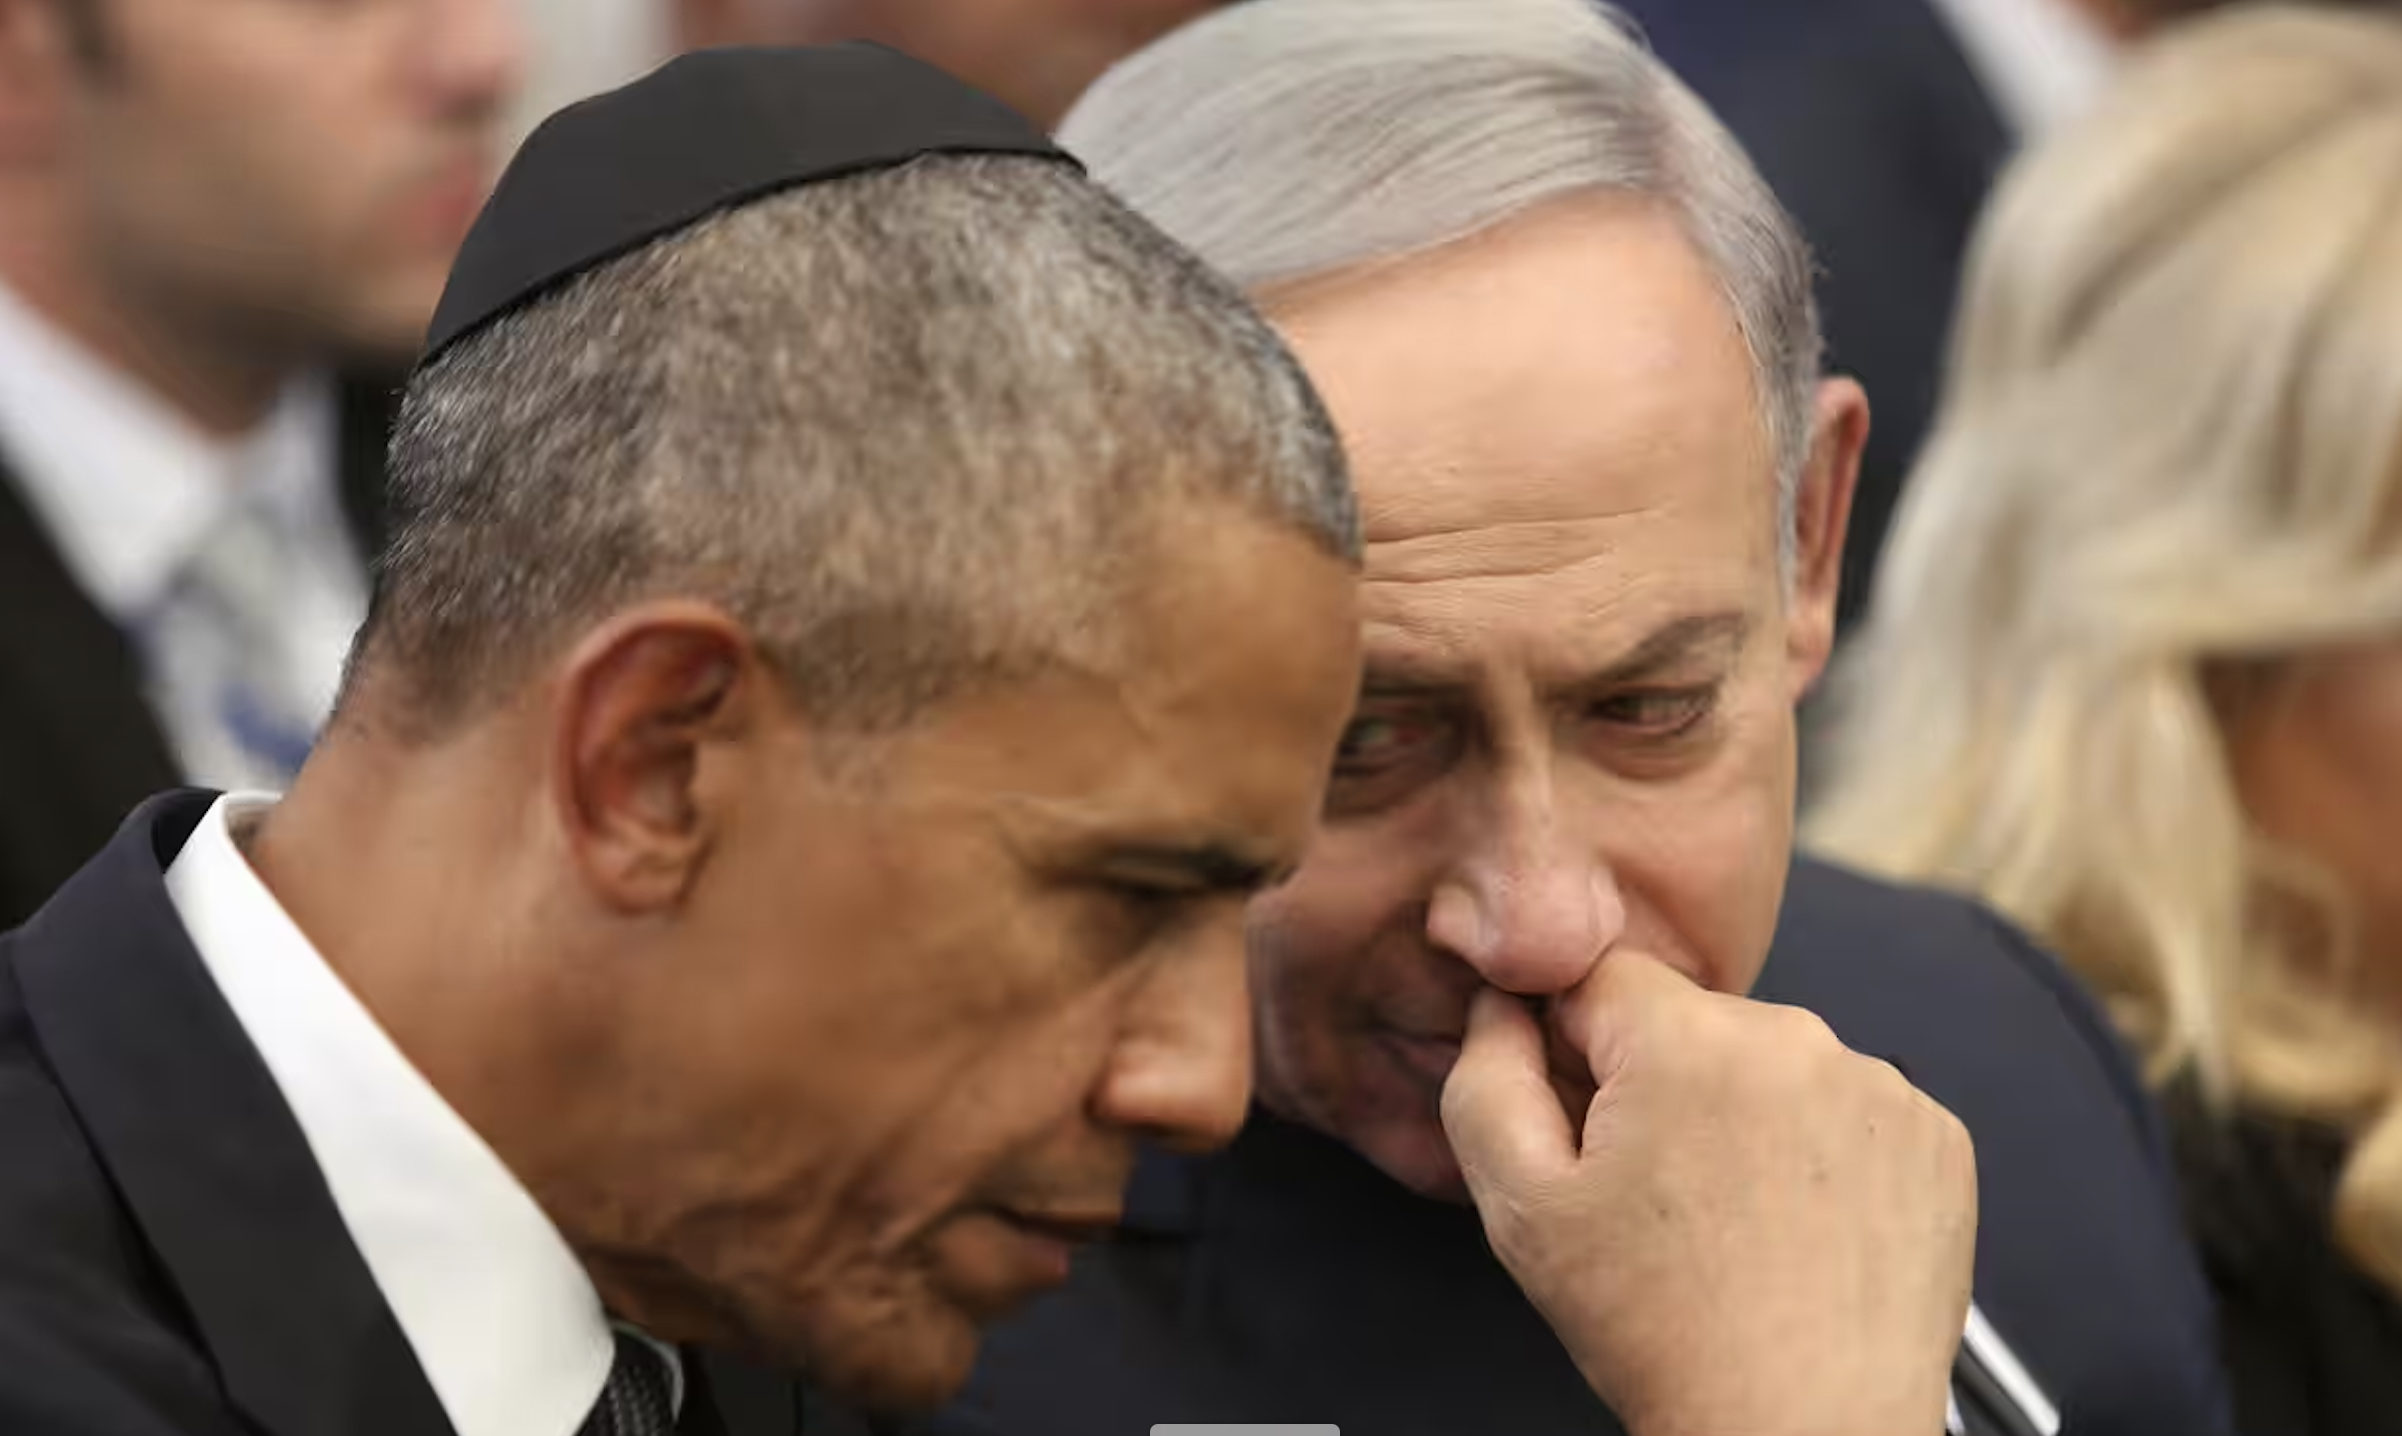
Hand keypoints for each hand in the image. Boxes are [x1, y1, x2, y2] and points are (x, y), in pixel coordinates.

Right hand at [1441, 953, 1975, 1435]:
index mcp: (1689, 1041)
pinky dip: (1820, 1154)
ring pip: (1770, 1064)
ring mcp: (1881, 1086)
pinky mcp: (1937, 1136)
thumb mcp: (1521, 1208)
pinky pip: (1849, 1108)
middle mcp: (1798, 1040)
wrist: (1802, 1433)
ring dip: (1744, 1118)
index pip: (1601, 979)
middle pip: (1691, 1022)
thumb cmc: (1666, 1334)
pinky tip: (1798, 1228)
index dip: (1578, 1054)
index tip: (1595, 1133)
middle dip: (1664, 1087)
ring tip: (1735, 1223)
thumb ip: (1485, 1076)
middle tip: (1660, 1197)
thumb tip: (1501, 1005)